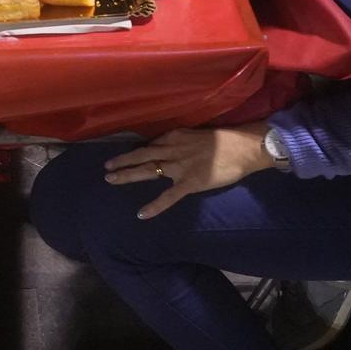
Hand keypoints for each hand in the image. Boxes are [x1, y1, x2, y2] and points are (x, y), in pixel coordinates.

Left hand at [103, 125, 276, 219]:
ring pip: (148, 171)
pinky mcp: (190, 183)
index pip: (151, 144)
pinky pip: (168, 196)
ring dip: (128, 175)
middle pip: (142, 155)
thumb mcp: (198, 135)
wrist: (244, 148)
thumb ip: (183, 142)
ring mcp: (180, 166)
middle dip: (123, 161)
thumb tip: (171, 149)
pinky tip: (142, 214)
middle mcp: (173, 149)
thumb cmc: (226, 141)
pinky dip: (154, 206)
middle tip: (106, 168)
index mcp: (176, 137)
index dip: (137, 151)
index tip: (125, 156)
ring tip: (111, 180)